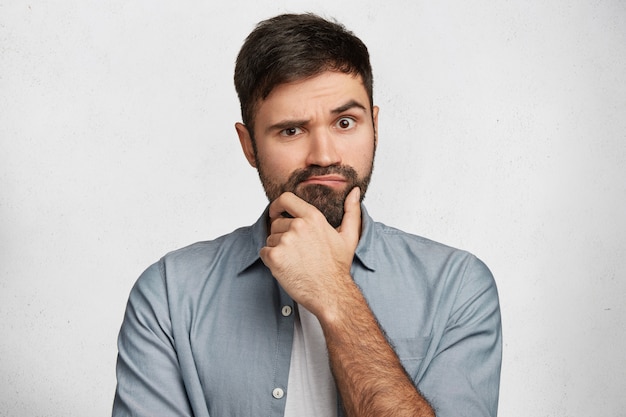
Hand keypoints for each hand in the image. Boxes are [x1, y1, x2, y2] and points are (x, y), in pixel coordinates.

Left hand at [260, 187, 361, 316]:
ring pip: (270, 239)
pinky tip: (286, 268)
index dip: (277, 205)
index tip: (276, 212)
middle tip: (297, 252)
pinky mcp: (275, 256)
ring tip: (295, 262)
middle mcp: (298, 226)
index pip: (286, 199)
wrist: (331, 293)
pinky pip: (264, 252)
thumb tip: (354, 191)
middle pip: (276, 223)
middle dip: (281, 235)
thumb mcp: (349, 236)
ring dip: (277, 249)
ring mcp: (285, 241)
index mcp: (313, 217)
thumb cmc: (338, 267)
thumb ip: (351, 211)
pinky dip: (270, 261)